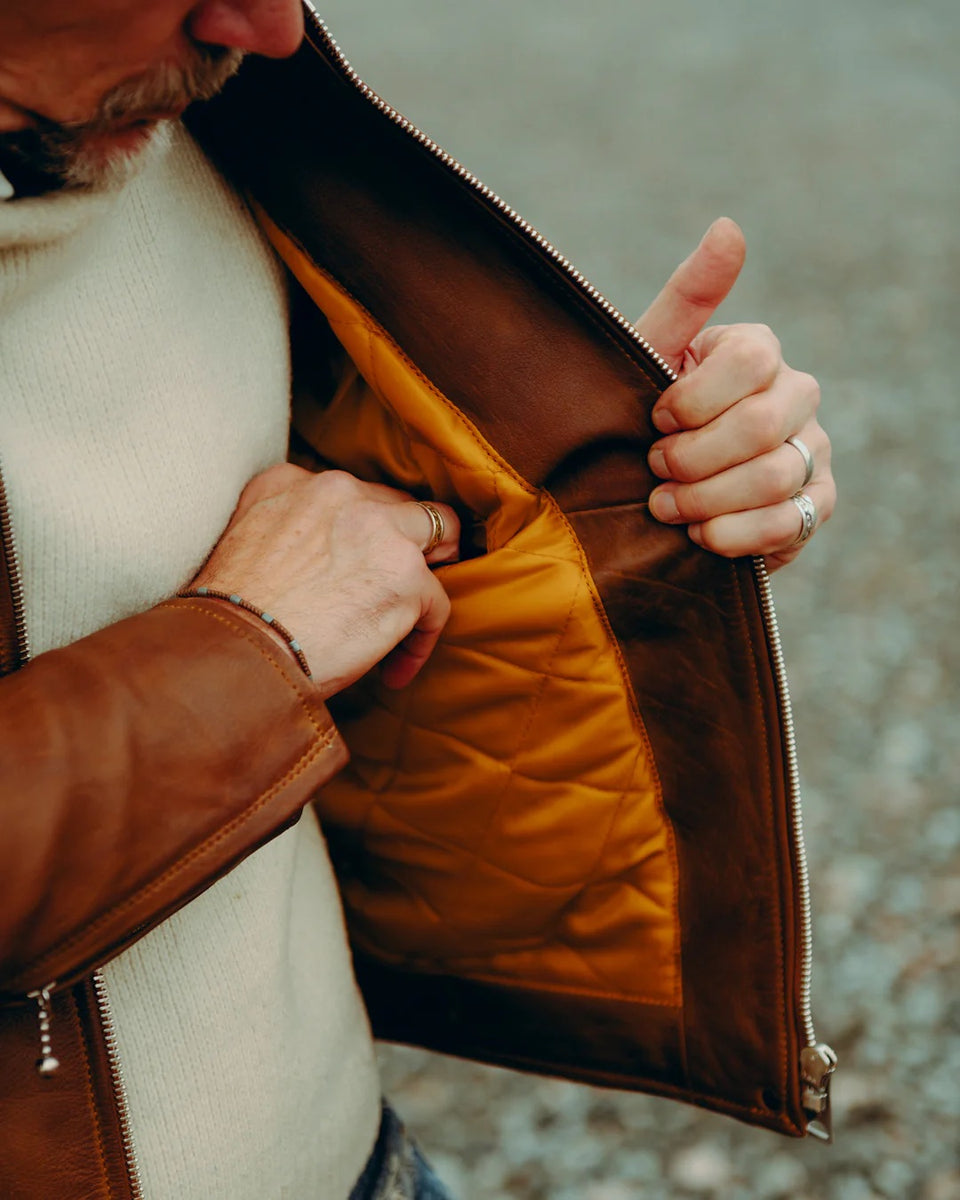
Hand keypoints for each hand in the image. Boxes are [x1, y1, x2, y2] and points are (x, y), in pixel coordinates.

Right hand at [192, 465, 460, 695]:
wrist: (234, 653)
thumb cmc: (229, 621)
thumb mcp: (242, 545)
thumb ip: (283, 532)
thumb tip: (316, 566)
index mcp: (290, 482)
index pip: (348, 495)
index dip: (360, 533)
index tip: (355, 567)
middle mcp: (337, 492)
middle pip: (397, 505)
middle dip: (404, 543)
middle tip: (398, 585)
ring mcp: (378, 529)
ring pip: (437, 533)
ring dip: (427, 576)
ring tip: (416, 615)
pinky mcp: (405, 575)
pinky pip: (435, 604)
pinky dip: (420, 641)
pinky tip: (394, 672)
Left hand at [636, 218, 834, 570]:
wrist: (649, 491)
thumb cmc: (645, 416)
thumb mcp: (649, 354)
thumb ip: (687, 295)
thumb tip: (729, 227)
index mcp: (759, 351)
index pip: (749, 359)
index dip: (691, 399)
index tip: (653, 419)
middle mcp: (798, 395)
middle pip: (761, 425)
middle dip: (692, 457)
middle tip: (654, 469)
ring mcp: (814, 450)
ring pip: (773, 477)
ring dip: (705, 500)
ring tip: (665, 506)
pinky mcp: (816, 504)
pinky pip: (786, 523)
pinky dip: (732, 535)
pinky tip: (697, 534)